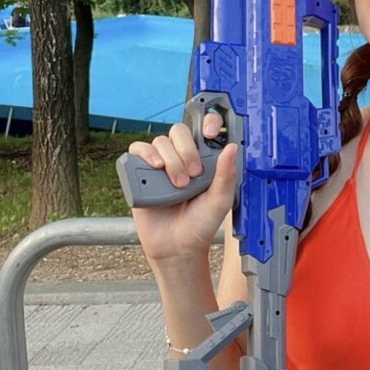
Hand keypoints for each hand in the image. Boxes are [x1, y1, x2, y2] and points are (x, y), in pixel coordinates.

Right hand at [125, 115, 236, 263]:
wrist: (177, 246)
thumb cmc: (200, 223)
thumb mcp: (220, 200)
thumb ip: (226, 174)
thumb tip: (232, 147)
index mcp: (204, 159)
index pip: (204, 128)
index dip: (208, 123)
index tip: (210, 133)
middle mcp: (181, 157)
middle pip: (179, 132)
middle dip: (186, 150)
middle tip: (193, 174)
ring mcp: (160, 164)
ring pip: (160, 141)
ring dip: (169, 159)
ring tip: (177, 184)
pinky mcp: (140, 173)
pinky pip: (137, 150)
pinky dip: (145, 154)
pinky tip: (155, 168)